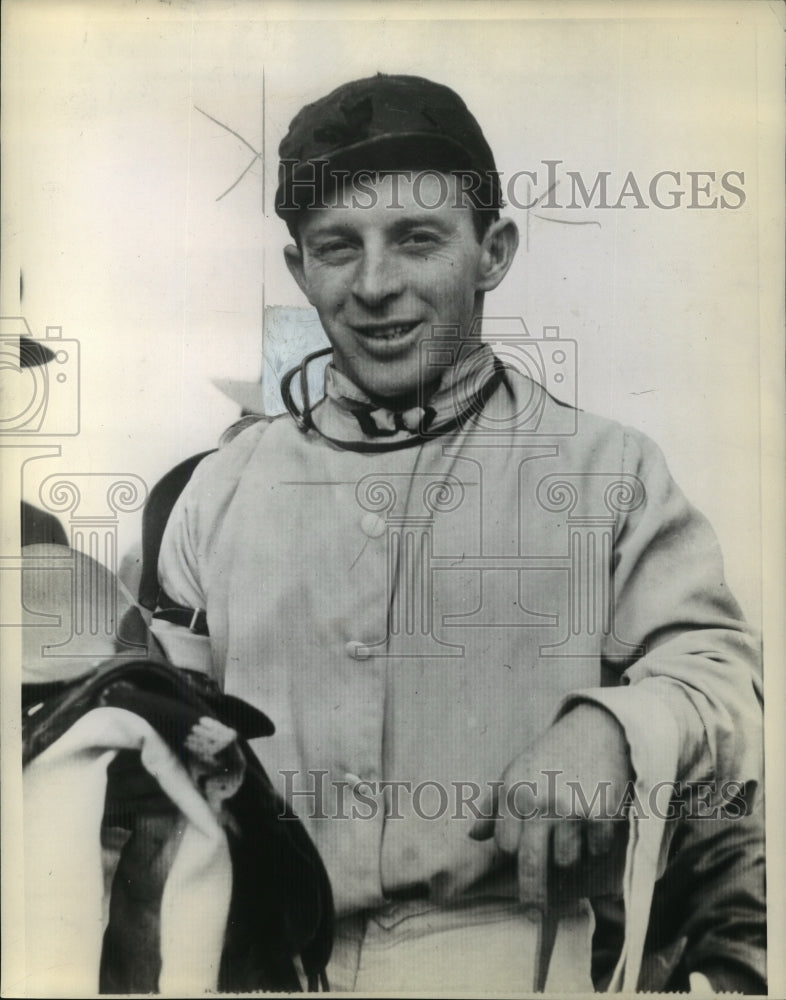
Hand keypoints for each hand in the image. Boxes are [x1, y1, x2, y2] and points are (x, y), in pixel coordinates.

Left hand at [470, 703, 633, 907]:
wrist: (598, 729)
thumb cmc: (552, 754)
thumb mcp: (517, 770)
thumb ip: (493, 804)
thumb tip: (473, 836)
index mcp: (514, 791)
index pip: (506, 846)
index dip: (514, 851)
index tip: (520, 853)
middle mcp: (539, 802)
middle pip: (530, 865)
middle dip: (533, 895)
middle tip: (534, 915)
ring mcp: (571, 810)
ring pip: (566, 861)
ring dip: (570, 854)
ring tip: (573, 831)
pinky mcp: (601, 814)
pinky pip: (595, 851)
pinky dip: (596, 844)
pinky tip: (595, 823)